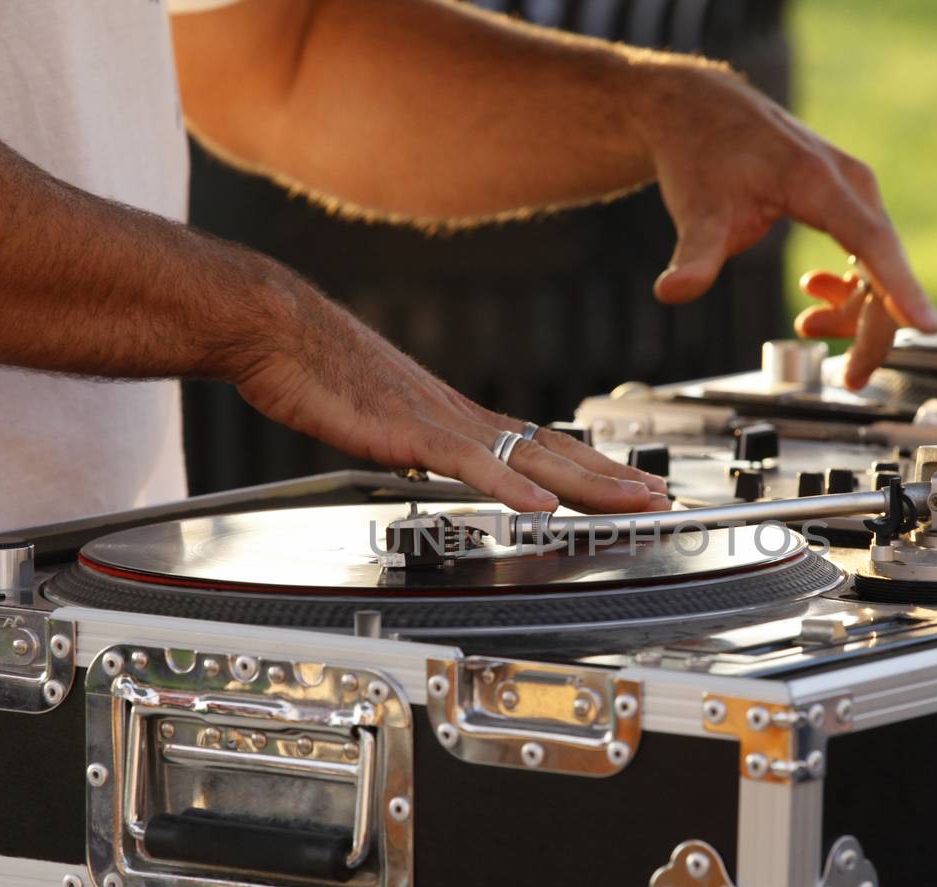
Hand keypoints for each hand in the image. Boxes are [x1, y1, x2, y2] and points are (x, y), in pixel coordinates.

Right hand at [231, 286, 668, 514]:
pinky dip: (509, 488)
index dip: (590, 467)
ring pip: (530, 457)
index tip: (630, 484)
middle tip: (660, 497)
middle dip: (611, 477)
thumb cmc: (315, 369)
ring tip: (634, 500)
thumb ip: (412, 441)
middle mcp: (460, 415)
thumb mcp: (378, 416)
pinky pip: (469, 463)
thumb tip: (426, 462)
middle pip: (553, 451)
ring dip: (587, 482)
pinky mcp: (408, 430)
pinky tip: (542, 508)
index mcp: (455, 416)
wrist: (277, 328)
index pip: (540, 444)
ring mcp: (440, 422)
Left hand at [630, 62, 936, 381]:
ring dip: (855, 311)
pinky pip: (867, 256)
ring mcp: (853, 193)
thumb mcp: (696, 209)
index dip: (899, 289)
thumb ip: (694, 256)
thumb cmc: (704, 154)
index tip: (927, 326)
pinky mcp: (846, 202)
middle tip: (851, 379)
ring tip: (807, 325)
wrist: (702, 113)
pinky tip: (812, 297)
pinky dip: (847, 288)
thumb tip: (672, 292)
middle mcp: (850, 185)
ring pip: (879, 267)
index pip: (871, 243)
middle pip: (884, 268)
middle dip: (872, 330)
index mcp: (819, 182)